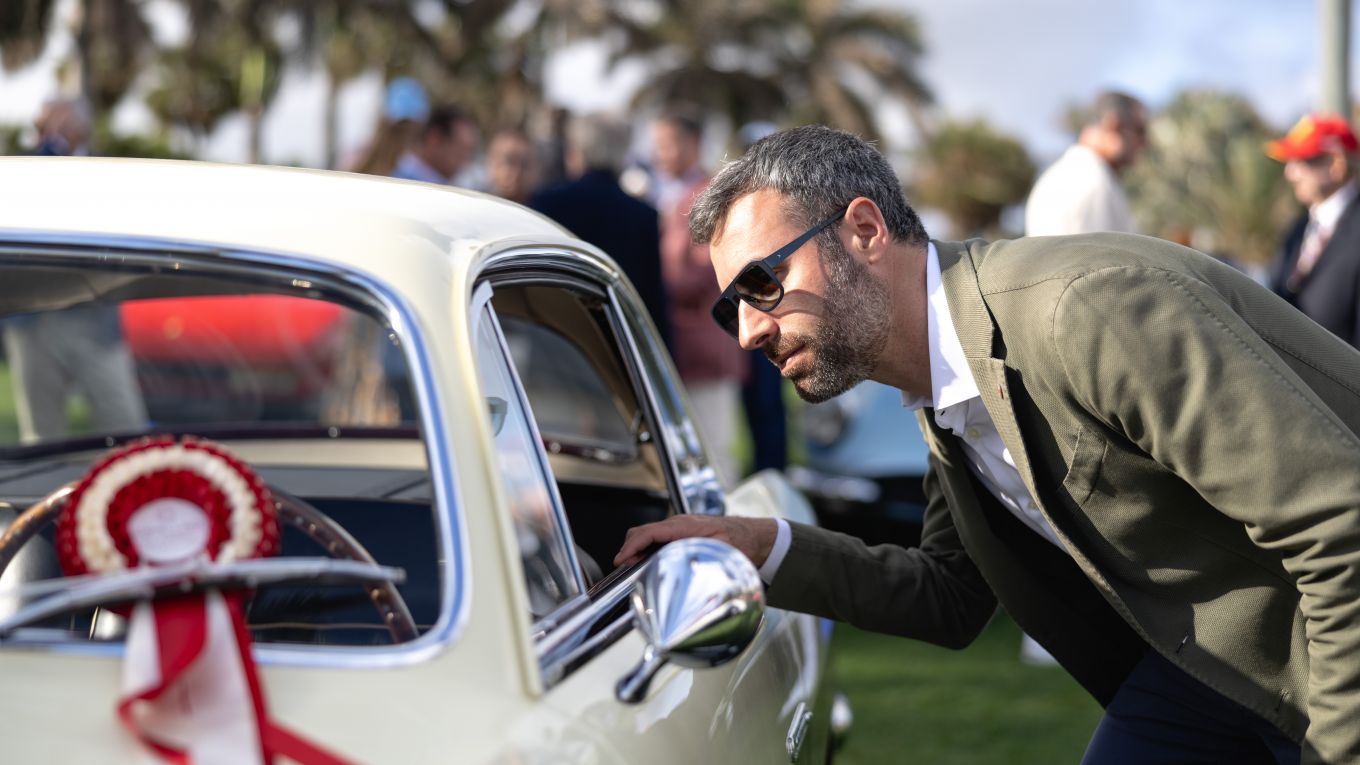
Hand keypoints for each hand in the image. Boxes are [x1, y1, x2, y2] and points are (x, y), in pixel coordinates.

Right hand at [613, 515, 777, 568]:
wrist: (754, 536)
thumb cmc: (741, 541)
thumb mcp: (724, 549)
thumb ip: (704, 553)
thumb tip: (688, 563)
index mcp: (685, 526)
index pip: (650, 532)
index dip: (632, 546)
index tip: (622, 560)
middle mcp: (679, 524)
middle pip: (643, 532)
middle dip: (629, 548)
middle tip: (623, 568)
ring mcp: (679, 528)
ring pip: (648, 535)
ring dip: (637, 549)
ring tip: (631, 568)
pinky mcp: (681, 534)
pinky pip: (657, 539)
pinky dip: (646, 549)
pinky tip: (646, 563)